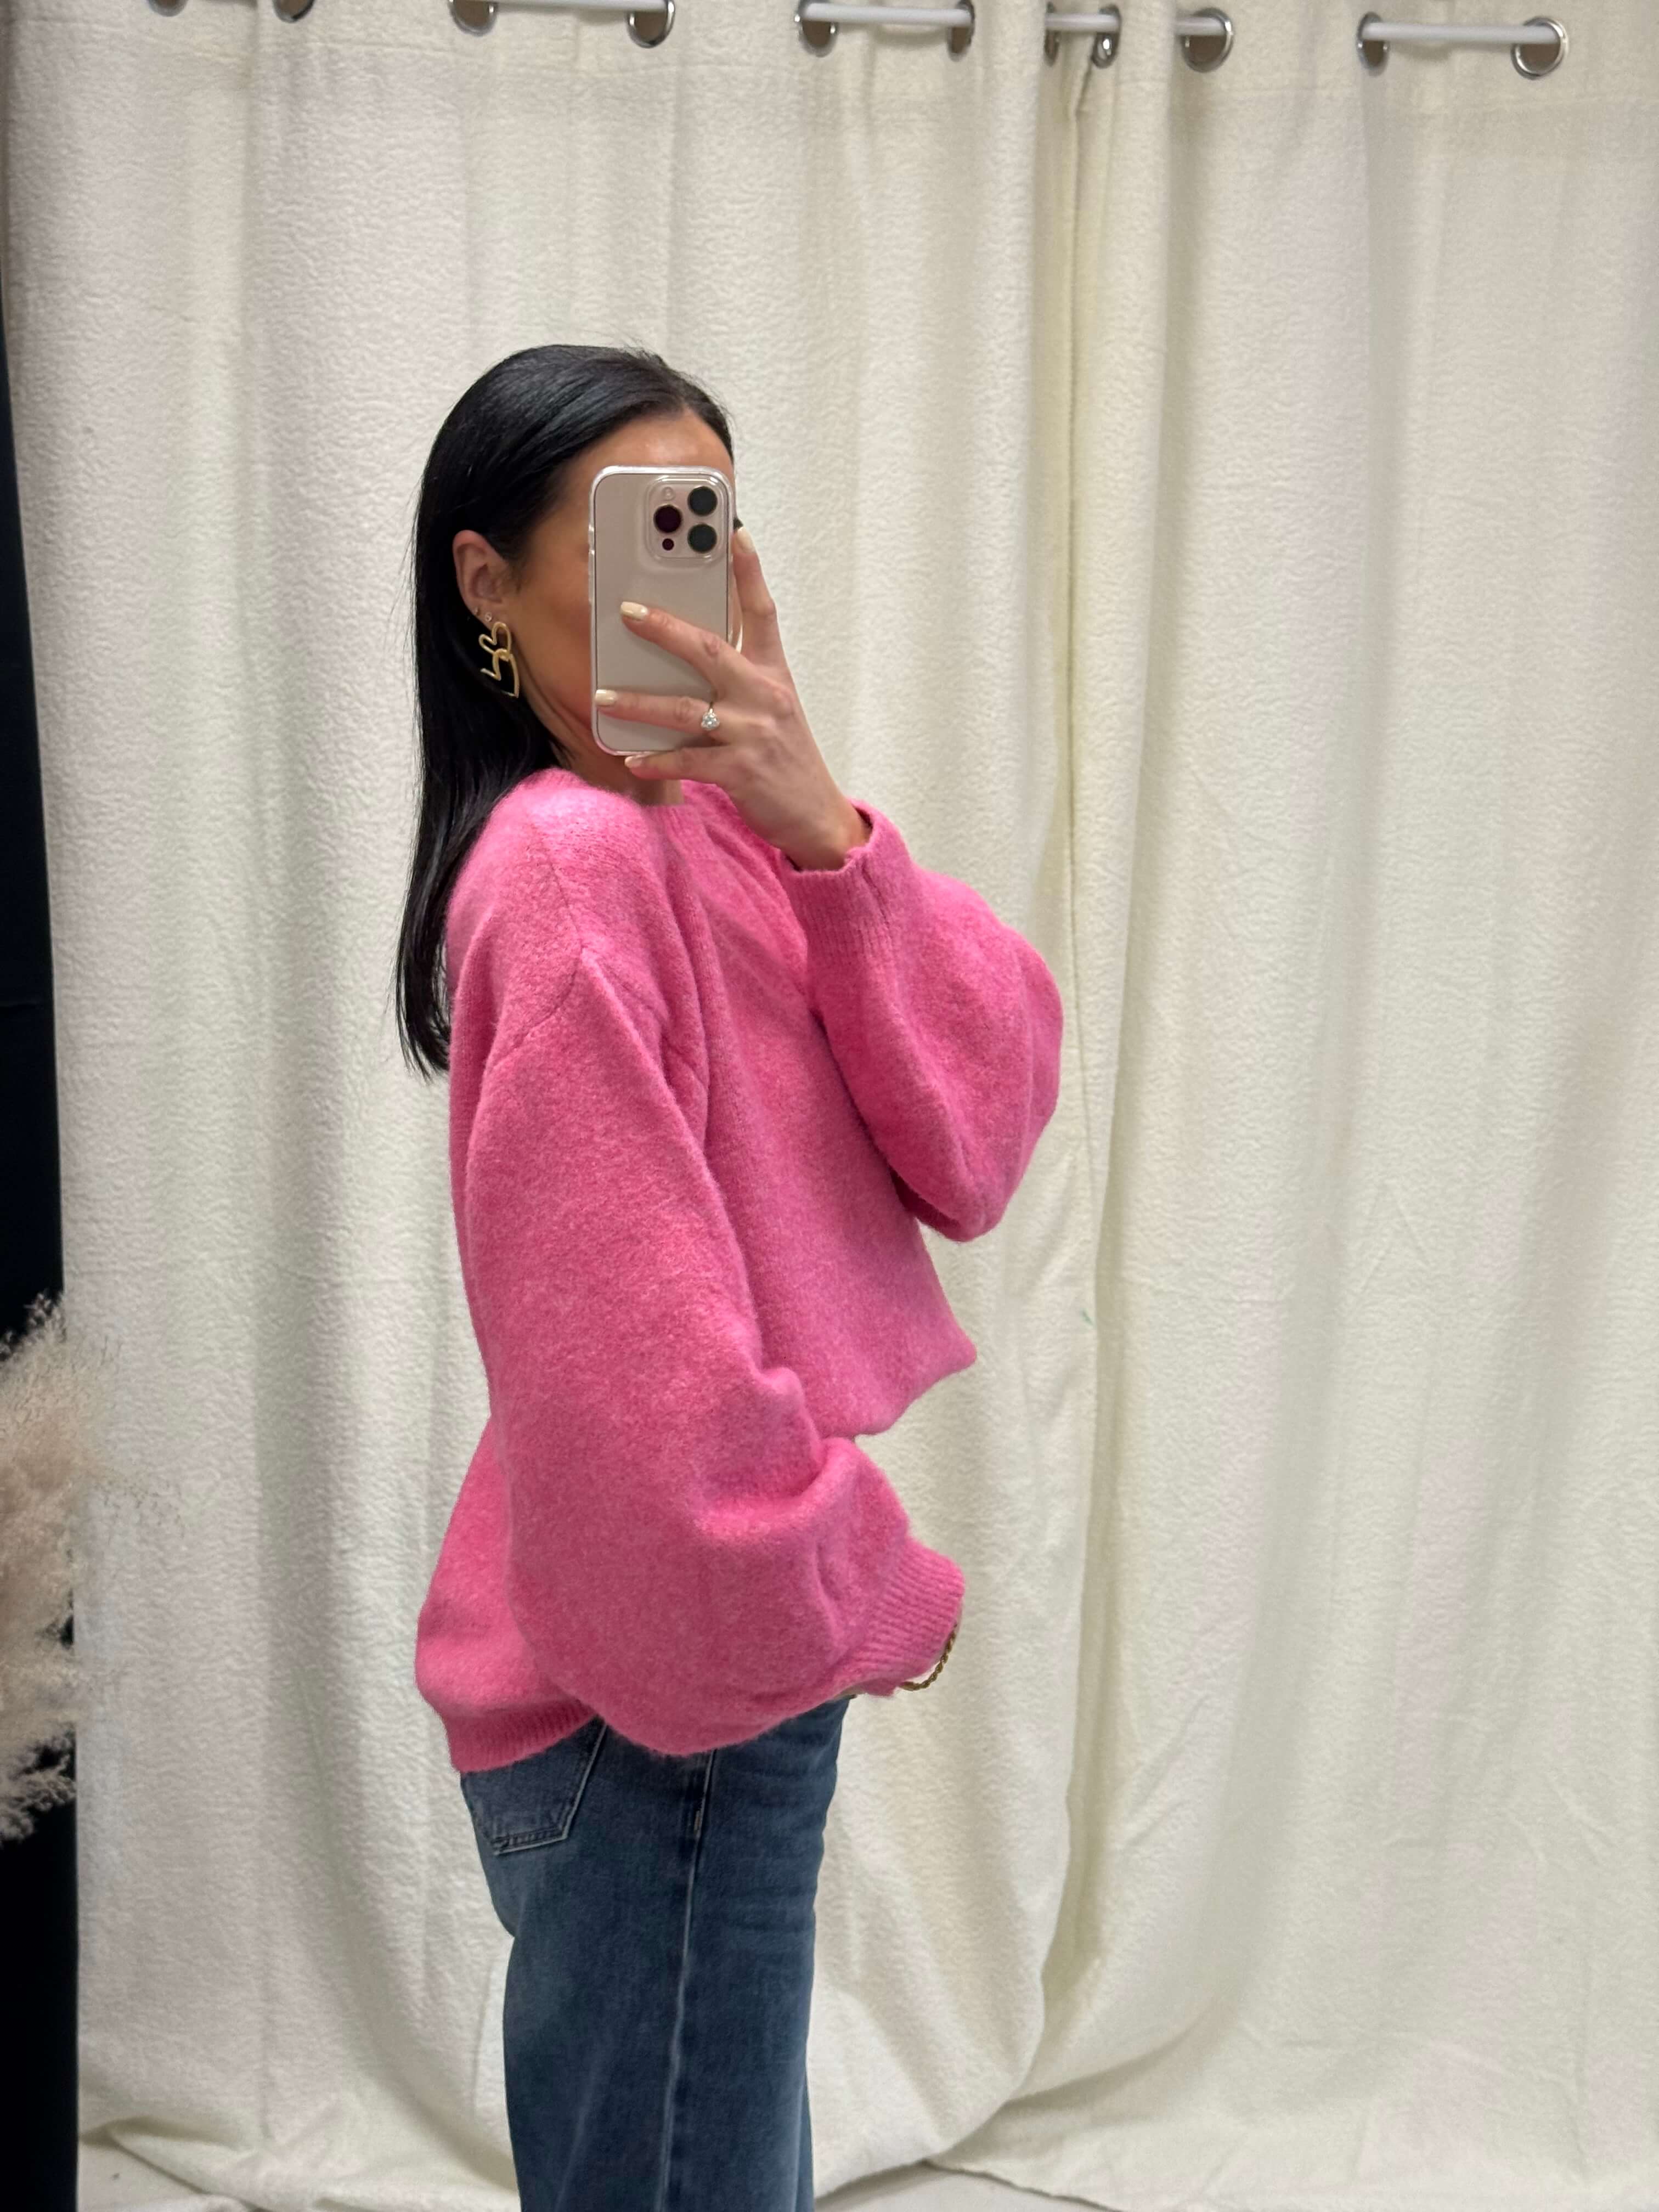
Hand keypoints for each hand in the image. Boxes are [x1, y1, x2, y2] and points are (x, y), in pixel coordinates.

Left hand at [602, 526, 863, 868]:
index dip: (749, 572)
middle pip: (709, 649)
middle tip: (627, 611)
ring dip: (639, 702)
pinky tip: (631, 759)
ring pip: (685, 709)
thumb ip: (739, 678)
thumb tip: (689, 654)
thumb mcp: (773, 708)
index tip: (735, 533)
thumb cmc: (787, 758)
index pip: (762, 612)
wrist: (816, 816)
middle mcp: (764, 696)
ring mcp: (752, 734)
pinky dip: (657, 760)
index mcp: (773, 674)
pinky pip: (688, 761)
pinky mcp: (741, 772)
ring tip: (603, 696)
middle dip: (665, 627)